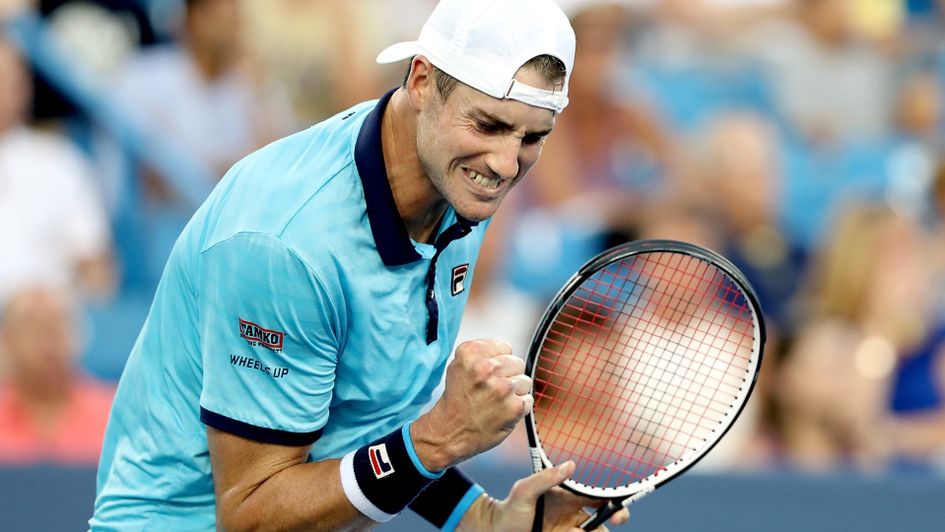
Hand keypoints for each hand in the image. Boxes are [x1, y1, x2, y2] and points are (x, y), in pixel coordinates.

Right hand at [412, 339, 531, 470]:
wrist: (450, 432)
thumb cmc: (456, 400)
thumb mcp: (458, 365)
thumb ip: (481, 353)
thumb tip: (506, 351)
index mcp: (471, 353)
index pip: (505, 347)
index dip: (499, 361)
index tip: (489, 373)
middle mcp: (486, 368)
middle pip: (517, 363)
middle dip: (508, 375)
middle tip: (493, 389)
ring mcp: (502, 388)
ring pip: (525, 381)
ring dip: (514, 392)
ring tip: (497, 401)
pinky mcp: (514, 407)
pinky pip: (528, 400)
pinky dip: (518, 407)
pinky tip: (502, 411)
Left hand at [460, 461, 631, 530]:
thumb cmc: (509, 510)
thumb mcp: (523, 491)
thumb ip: (545, 478)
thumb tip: (572, 465)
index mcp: (570, 500)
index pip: (600, 501)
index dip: (615, 507)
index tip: (618, 515)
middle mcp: (573, 518)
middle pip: (603, 525)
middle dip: (613, 524)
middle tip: (606, 527)